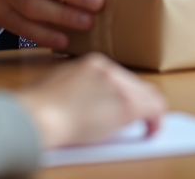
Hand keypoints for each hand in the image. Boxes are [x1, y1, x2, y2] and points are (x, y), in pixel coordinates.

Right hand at [16, 53, 166, 148]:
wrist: (38, 116)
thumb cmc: (39, 107)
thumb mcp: (60, 82)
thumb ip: (80, 84)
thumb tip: (91, 98)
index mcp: (93, 63)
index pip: (120, 76)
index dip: (125, 93)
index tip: (122, 105)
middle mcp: (110, 70)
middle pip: (137, 84)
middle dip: (139, 101)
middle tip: (139, 119)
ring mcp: (119, 86)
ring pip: (149, 95)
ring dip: (148, 111)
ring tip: (146, 127)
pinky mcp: (127, 105)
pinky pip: (154, 109)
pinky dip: (157, 121)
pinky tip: (152, 131)